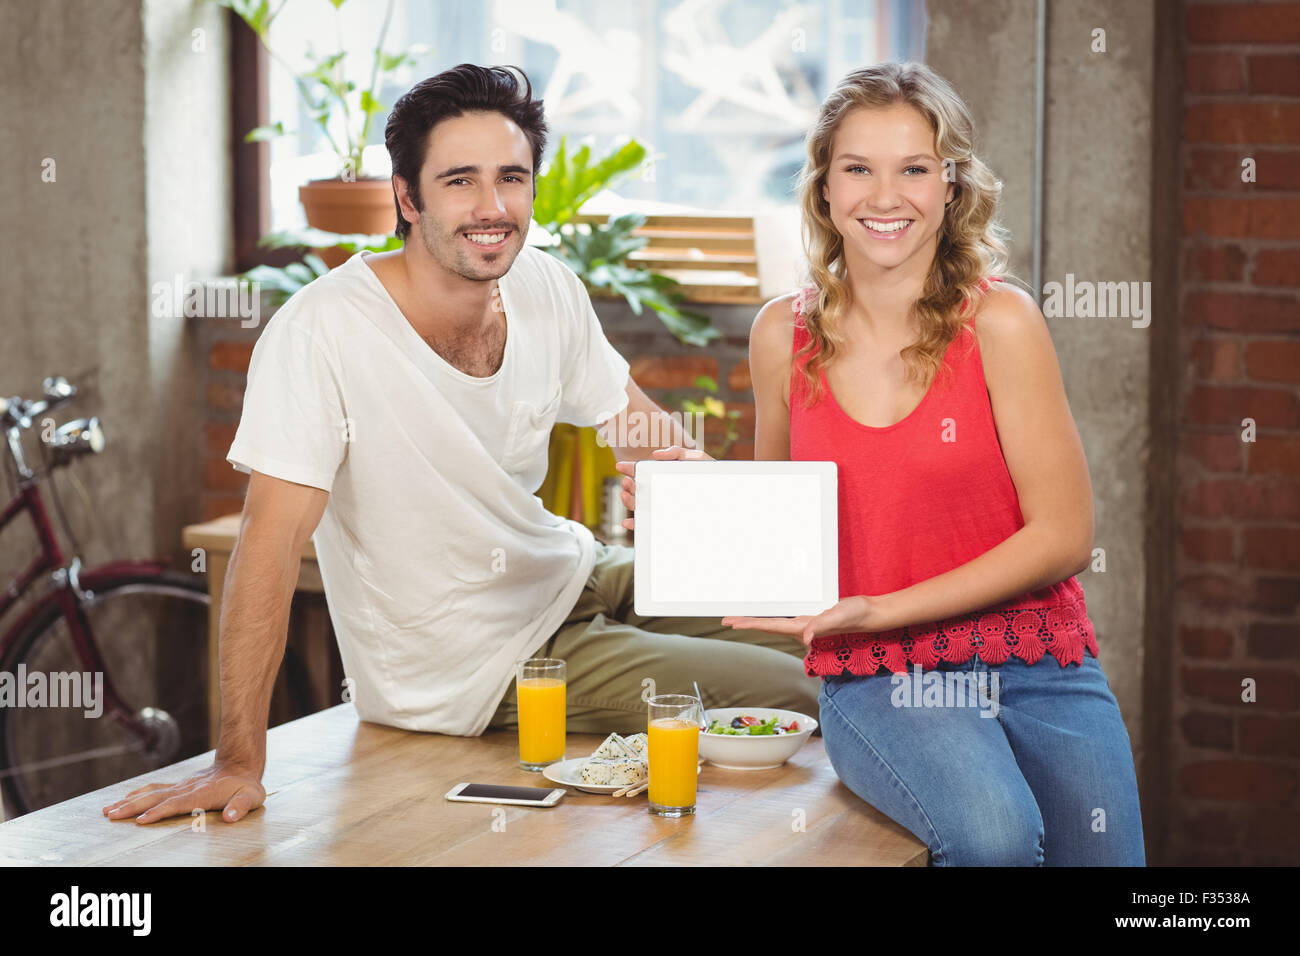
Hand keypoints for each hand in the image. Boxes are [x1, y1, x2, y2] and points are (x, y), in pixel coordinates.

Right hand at [102, 761, 265, 824]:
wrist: (240, 765)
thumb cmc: (246, 787)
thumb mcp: (251, 797)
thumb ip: (240, 807)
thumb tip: (231, 817)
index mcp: (202, 795)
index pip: (177, 805)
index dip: (159, 812)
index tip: (141, 820)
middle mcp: (187, 789)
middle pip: (156, 798)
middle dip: (133, 807)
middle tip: (111, 815)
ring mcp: (181, 786)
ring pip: (151, 793)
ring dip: (129, 801)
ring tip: (108, 810)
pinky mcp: (178, 786)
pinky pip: (155, 789)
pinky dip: (138, 793)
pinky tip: (124, 798)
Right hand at [612, 444, 711, 531]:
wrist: (728, 495)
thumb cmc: (711, 475)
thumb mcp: (697, 459)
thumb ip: (677, 452)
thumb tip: (655, 455)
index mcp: (664, 476)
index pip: (643, 472)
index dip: (630, 469)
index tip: (620, 467)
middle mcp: (661, 492)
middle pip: (638, 490)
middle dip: (628, 486)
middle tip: (628, 483)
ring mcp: (663, 506)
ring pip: (640, 505)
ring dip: (629, 501)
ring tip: (630, 496)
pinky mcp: (667, 520)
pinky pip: (648, 524)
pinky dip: (636, 524)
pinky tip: (629, 522)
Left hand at [722, 596, 876, 646]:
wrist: (871, 615)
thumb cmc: (856, 615)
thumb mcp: (839, 617)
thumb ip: (822, 626)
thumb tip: (805, 636)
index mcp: (803, 628)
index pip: (770, 626)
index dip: (750, 624)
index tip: (731, 623)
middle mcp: (801, 628)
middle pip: (768, 626)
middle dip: (746, 623)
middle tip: (726, 620)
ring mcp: (806, 625)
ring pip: (775, 623)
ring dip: (757, 620)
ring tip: (740, 617)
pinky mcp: (812, 619)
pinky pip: (787, 618)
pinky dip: (774, 615)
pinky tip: (770, 613)